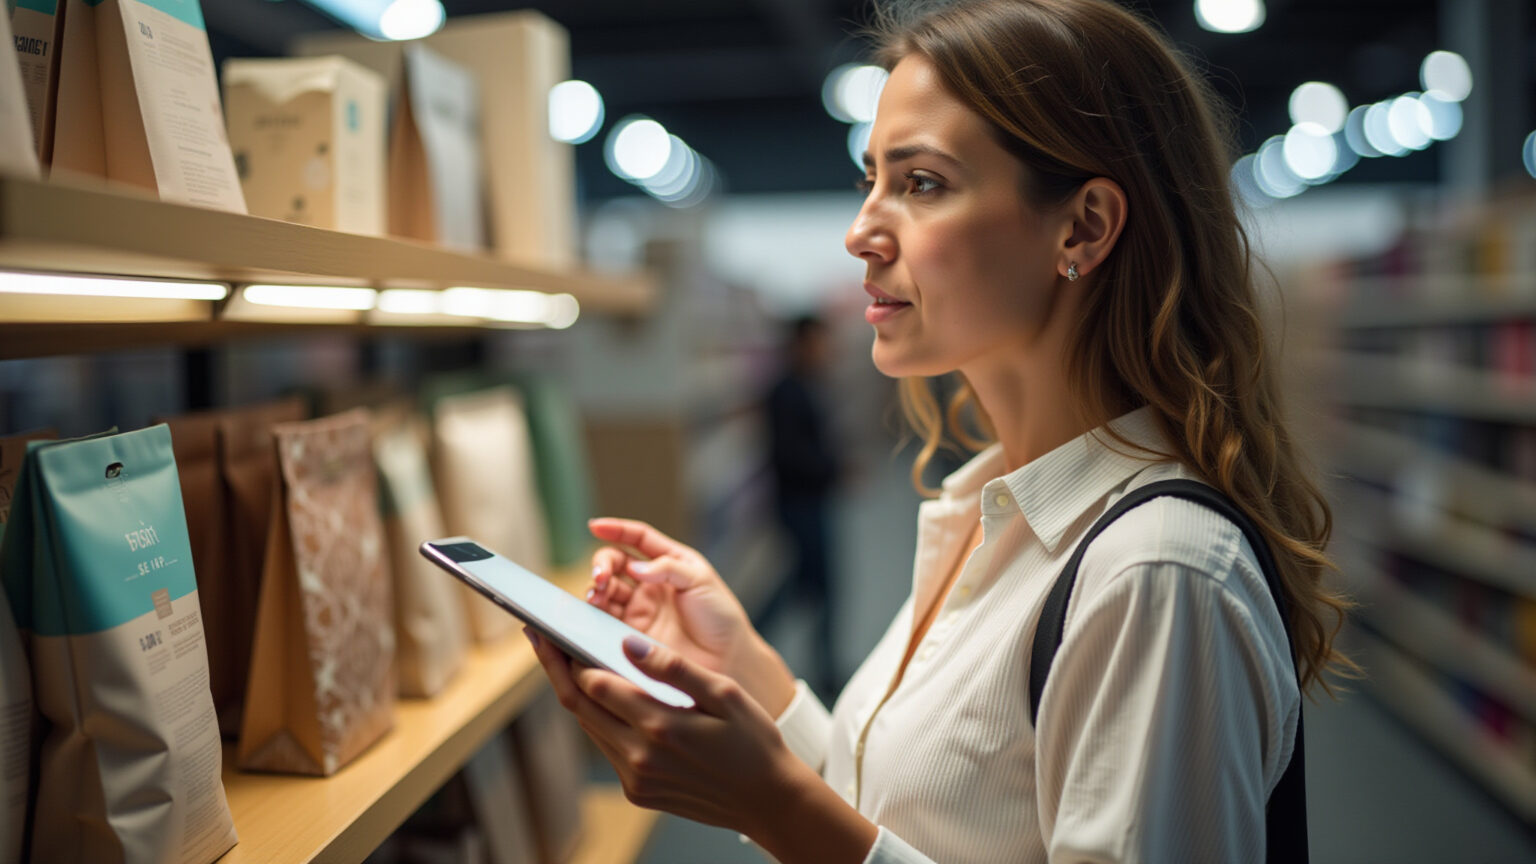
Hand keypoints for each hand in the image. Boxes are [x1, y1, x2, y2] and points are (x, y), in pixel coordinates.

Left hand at [527, 630, 876, 861]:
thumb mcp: (724, 693)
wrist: (769, 801)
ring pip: (589, 728)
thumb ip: (674, 668)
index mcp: (660, 726)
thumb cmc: (754, 742)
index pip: (594, 683)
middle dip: (555, 668)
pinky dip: (598, 718)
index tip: (549, 629)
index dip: (566, 654)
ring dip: (575, 693)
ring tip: (565, 660)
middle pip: (578, 706)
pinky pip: (607, 747)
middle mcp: (640, 757)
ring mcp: (636, 779)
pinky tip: (602, 696)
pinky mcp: (638, 792)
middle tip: (538, 637)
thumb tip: (627, 643)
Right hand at [586, 518, 794, 714]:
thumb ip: (667, 568)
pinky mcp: (631, 634)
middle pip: (616, 563)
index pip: (638, 538)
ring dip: (596, 588)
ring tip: (597, 596)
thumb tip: (634, 566)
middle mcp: (650, 583)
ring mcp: (639, 609)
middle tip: (601, 576)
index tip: (595, 526)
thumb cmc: (720, 617)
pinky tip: (593, 611)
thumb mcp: (700, 581)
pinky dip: (594, 613)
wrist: (727, 660)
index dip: (616, 529)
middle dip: (603, 564)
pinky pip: (605, 619)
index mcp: (670, 562)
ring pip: (606, 590)